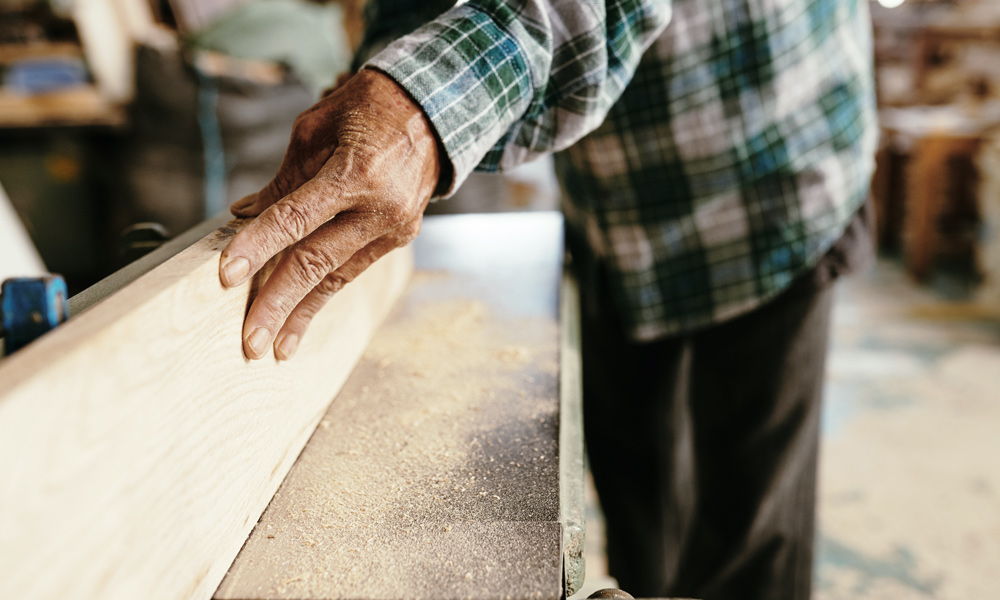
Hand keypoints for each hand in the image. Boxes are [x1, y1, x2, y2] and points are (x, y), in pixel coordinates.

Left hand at [218, 69, 440, 359]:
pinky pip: (352, 269)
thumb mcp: (316, 130)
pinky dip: (324, 293)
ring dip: (302, 313)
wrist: (433, 112)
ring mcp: (394, 227)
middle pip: (317, 262)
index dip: (258, 247)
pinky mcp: (398, 237)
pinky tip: (301, 319)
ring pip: (337, 278)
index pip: (296, 218)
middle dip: (279, 304)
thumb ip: (283, 180)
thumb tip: (245, 215)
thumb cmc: (368, 109)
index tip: (226, 276)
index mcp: (357, 172)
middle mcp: (380, 207)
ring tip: (275, 347)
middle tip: (250, 342)